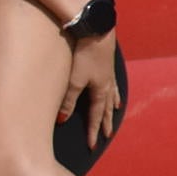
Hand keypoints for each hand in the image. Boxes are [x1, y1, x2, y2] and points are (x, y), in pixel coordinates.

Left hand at [58, 28, 120, 148]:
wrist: (98, 30)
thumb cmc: (85, 54)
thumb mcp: (74, 80)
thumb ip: (68, 101)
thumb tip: (63, 119)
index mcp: (100, 91)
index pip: (96, 116)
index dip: (93, 131)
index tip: (92, 145)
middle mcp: (107, 85)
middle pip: (106, 109)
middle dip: (105, 123)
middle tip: (107, 136)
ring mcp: (108, 74)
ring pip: (111, 96)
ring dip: (111, 109)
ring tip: (114, 116)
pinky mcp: (107, 64)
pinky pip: (113, 84)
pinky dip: (114, 93)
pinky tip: (114, 93)